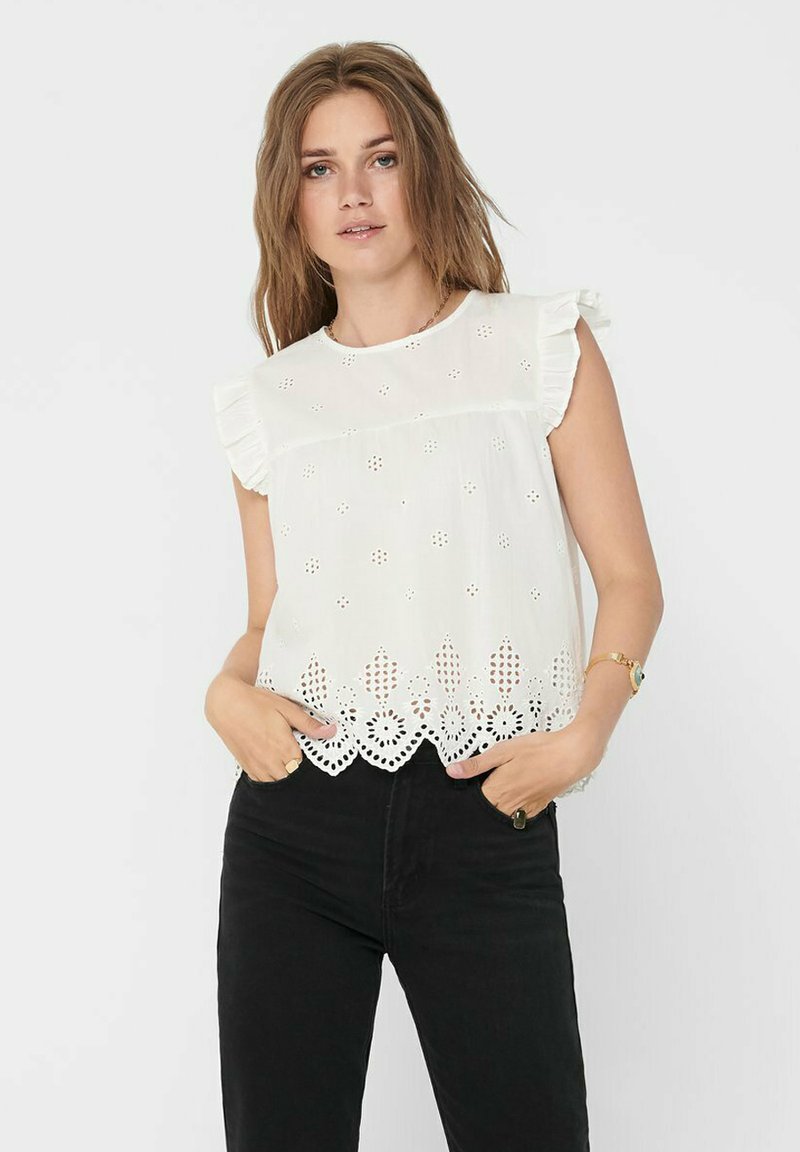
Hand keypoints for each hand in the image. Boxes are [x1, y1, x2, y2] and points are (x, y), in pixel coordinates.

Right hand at [206, 675, 336, 782]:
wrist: (226, 704)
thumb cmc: (256, 702)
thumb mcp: (287, 709)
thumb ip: (309, 724)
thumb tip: (332, 732)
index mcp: (284, 748)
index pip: (305, 768)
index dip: (311, 762)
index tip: (313, 753)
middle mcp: (271, 761)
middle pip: (292, 778)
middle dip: (299, 770)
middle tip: (302, 757)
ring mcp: (257, 766)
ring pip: (278, 783)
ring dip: (286, 775)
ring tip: (288, 760)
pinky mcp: (247, 767)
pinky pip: (263, 781)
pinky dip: (272, 777)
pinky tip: (275, 765)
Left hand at [445, 722, 605, 817]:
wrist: (571, 756)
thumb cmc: (538, 749)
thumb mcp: (502, 750)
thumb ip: (477, 764)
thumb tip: (452, 772)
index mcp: (498, 789)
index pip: (474, 803)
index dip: (466, 799)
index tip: (461, 794)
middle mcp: (510, 803)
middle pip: (488, 814)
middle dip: (479, 809)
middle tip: (474, 800)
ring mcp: (526, 807)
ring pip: (504, 818)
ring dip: (495, 814)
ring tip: (492, 802)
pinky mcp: (539, 806)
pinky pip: (521, 818)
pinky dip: (512, 815)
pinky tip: (511, 805)